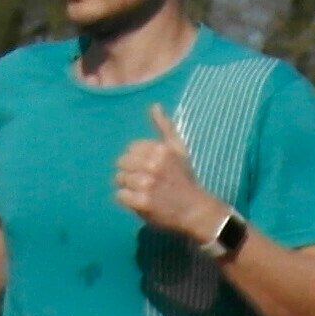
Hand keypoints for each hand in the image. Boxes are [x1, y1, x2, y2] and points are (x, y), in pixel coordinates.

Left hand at [109, 122, 228, 245]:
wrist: (195, 209)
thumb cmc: (184, 178)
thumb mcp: (178, 149)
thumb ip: (164, 127)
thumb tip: (154, 106)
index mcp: (160, 149)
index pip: (130, 149)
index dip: (138, 160)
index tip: (149, 168)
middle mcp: (153, 164)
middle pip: (122, 163)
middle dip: (130, 172)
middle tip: (145, 181)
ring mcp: (147, 183)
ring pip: (119, 179)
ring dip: (128, 186)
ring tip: (143, 191)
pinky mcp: (142, 201)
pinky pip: (119, 195)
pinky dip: (127, 200)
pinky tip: (140, 201)